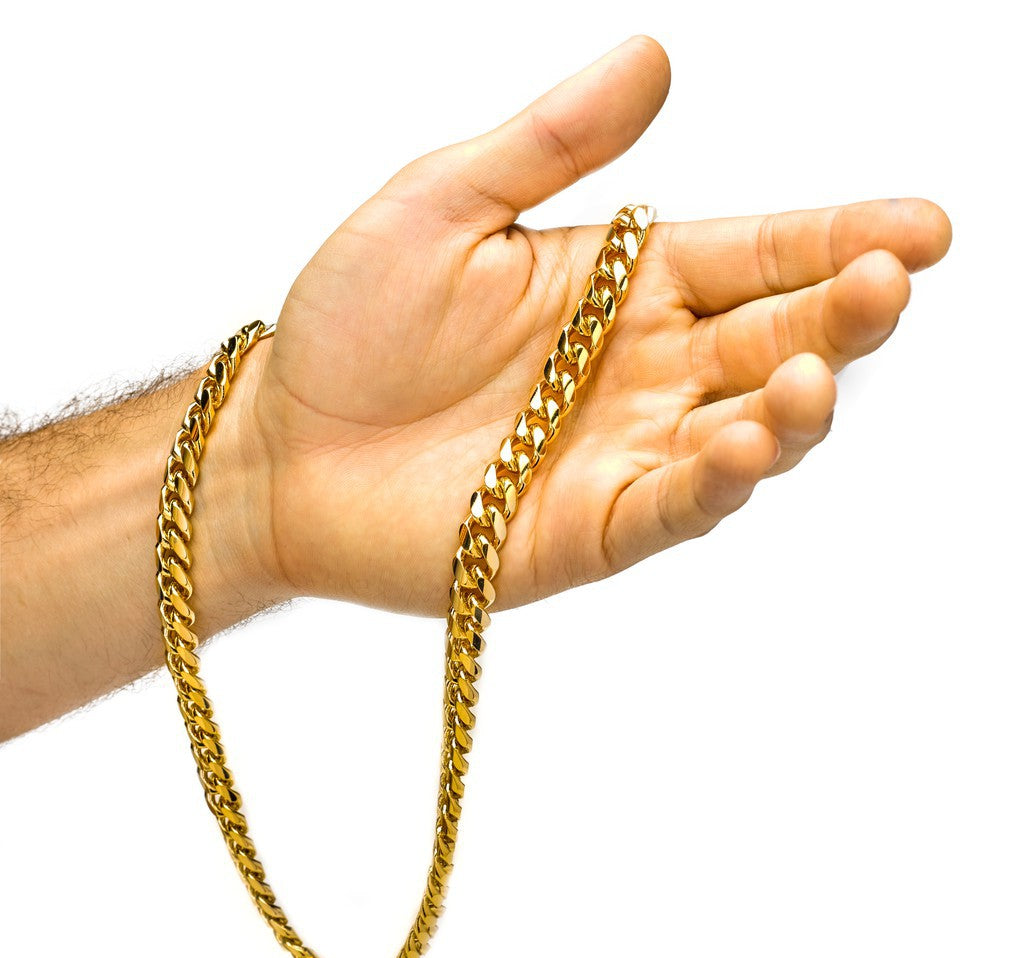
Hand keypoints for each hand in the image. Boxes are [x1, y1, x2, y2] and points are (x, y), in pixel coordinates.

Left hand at [237, 35, 950, 615]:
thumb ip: (550, 145)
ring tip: (808, 373)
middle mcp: (643, 368)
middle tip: (887, 281)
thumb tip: (655, 57)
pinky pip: (674, 506)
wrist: (282, 447)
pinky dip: (715, 481)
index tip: (923, 224)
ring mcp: (623, 452)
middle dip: (841, 316)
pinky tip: (736, 443)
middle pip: (772, 338)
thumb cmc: (350, 324)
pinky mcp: (591, 528)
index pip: (756, 254)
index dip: (838, 238)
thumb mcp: (443, 207)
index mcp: (623, 283)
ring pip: (744, 432)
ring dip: (792, 408)